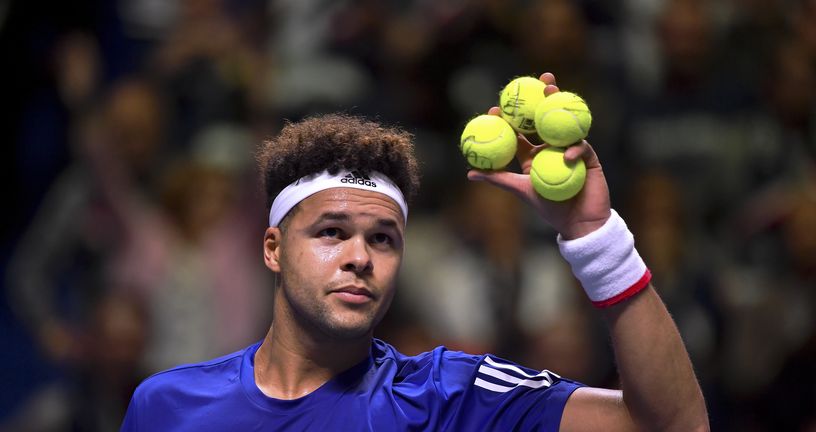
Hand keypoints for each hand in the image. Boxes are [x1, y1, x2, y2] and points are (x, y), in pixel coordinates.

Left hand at [467, 72, 610, 238]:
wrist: (579, 223)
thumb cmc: (550, 208)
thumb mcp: (521, 190)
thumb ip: (498, 179)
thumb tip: (470, 172)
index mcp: (533, 155)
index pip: (520, 131)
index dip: (509, 118)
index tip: (496, 108)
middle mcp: (551, 148)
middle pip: (545, 118)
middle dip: (542, 96)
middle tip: (538, 80)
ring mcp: (571, 150)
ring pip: (565, 123)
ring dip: (559, 104)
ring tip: (551, 90)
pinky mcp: (589, 158)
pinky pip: (581, 148)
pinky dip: (573, 151)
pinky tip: (566, 156)